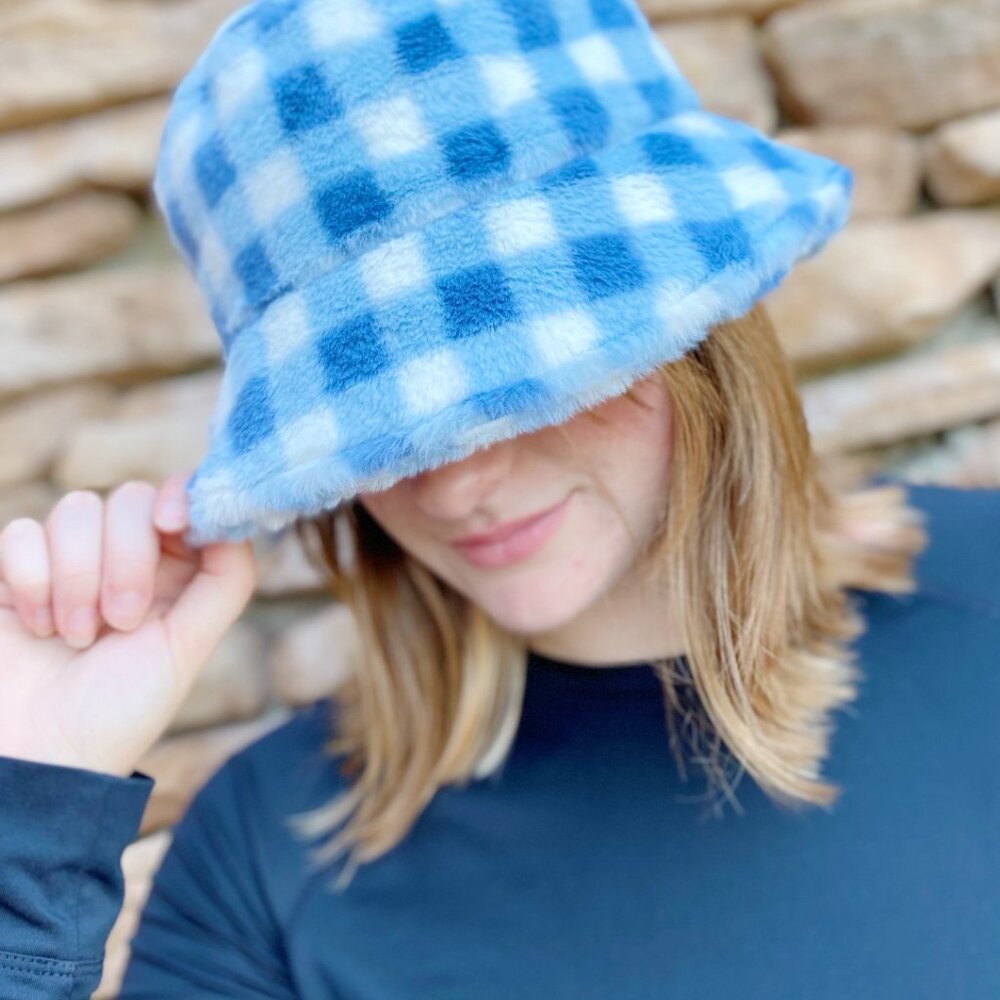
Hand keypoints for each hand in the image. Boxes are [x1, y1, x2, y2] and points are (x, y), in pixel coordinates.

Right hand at [0, 475, 256, 777]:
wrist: (40, 758)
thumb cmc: (120, 710)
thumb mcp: (189, 646)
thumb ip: (224, 579)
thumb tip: (233, 518)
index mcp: (174, 574)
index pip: (181, 501)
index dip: (180, 497)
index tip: (170, 523)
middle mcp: (124, 560)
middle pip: (131, 501)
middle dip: (127, 559)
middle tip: (121, 621)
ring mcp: (67, 563)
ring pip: (77, 509)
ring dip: (78, 577)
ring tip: (77, 637)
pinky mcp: (14, 573)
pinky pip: (22, 533)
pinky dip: (32, 580)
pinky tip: (38, 627)